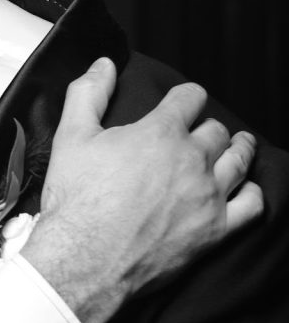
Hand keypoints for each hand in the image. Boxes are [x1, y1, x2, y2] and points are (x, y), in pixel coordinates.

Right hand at [22, 58, 261, 322]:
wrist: (85, 258)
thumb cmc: (76, 199)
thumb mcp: (70, 137)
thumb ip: (88, 94)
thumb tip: (103, 64)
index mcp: (160, 132)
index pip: (189, 97)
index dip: (185, 96)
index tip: (182, 101)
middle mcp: (192, 159)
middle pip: (215, 130)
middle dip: (206, 126)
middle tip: (198, 131)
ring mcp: (208, 195)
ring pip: (239, 160)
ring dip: (238, 148)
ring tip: (235, 145)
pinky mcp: (216, 229)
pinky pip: (252, 203)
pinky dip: (252, 191)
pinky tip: (243, 188)